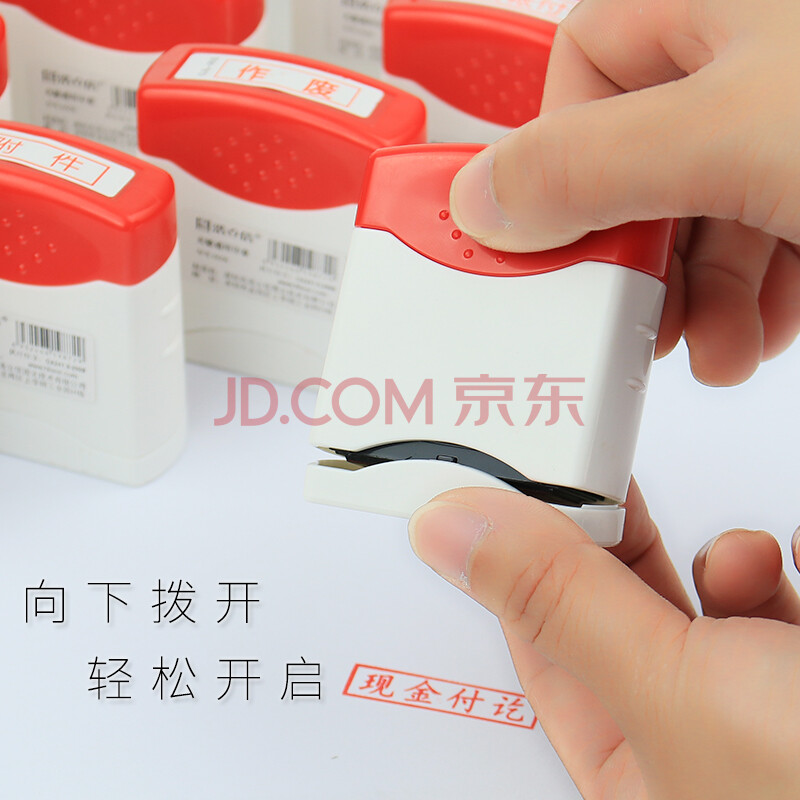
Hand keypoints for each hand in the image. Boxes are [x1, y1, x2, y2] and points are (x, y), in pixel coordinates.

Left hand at [409, 484, 799, 799]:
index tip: (502, 491)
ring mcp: (755, 704)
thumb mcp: (673, 691)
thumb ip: (562, 602)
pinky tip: (789, 559)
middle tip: (599, 474)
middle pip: (620, 611)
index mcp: (633, 777)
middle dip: (618, 542)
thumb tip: (451, 532)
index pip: (540, 648)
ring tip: (746, 560)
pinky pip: (770, 598)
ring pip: (701, 601)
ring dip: (722, 562)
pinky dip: (773, 567)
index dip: (519, 563)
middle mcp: (693, 742)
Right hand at [449, 0, 799, 385]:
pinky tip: (753, 336)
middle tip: (626, 311)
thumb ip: (595, 165)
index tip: (535, 241)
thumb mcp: (736, 135)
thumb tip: (484, 201)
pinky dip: (747, 307)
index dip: (550, 156)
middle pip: (635, 166)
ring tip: (710, 348)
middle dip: (630, 260)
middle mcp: (749, 69)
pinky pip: (759, 251)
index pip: (584, 63)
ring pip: (699, 221)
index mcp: (716, 10)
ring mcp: (788, 136)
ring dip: (693, 303)